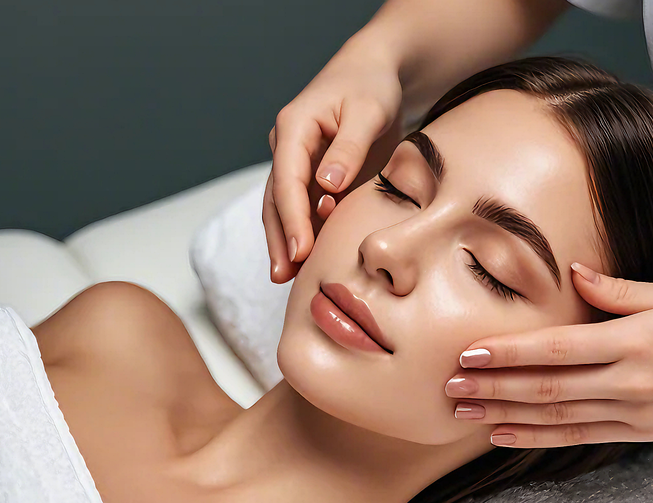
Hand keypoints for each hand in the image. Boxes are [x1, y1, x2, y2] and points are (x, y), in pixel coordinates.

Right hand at [263, 40, 406, 283]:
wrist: (375, 74)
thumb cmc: (373, 87)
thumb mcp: (368, 111)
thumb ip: (348, 148)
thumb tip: (327, 186)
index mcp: (294, 127)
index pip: (287, 180)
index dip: (292, 219)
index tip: (301, 251)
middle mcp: (287, 147)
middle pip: (276, 200)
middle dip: (279, 238)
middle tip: (283, 276)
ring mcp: (296, 162)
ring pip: (285, 208)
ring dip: (286, 242)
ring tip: (287, 279)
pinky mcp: (311, 175)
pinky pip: (304, 209)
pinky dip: (305, 233)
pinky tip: (309, 262)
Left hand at [448, 263, 652, 446]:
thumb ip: (620, 290)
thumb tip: (574, 272)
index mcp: (636, 341)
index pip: (557, 349)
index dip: (509, 353)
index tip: (469, 353)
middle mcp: (631, 383)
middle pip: (548, 388)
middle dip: (494, 388)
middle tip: (448, 388)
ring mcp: (635, 413)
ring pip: (557, 419)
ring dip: (506, 416)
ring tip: (464, 413)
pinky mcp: (641, 433)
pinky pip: (579, 437)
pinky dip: (539, 437)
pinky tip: (506, 434)